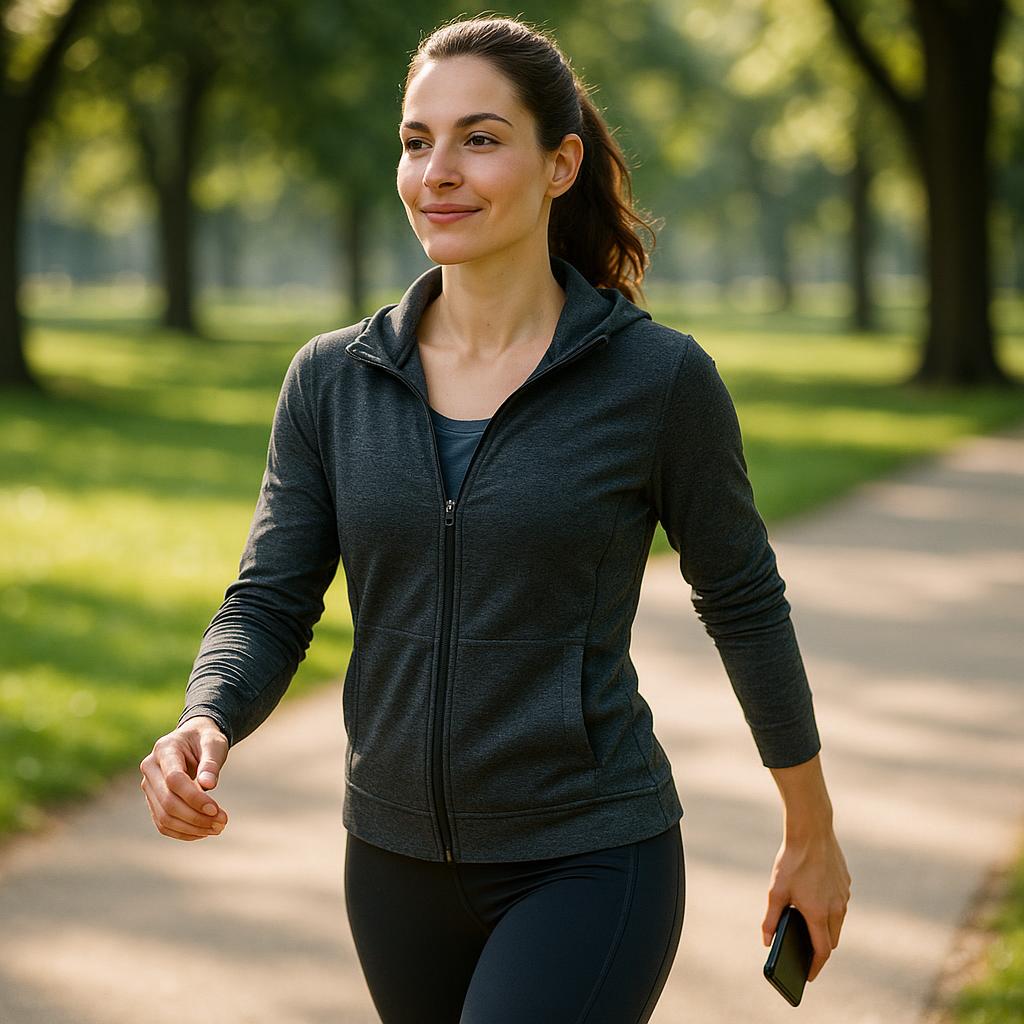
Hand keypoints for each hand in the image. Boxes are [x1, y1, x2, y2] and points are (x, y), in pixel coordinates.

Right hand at [139, 716, 229, 840]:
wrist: (194, 739)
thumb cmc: (205, 739)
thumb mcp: (214, 743)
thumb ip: (211, 762)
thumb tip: (208, 785)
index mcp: (164, 749)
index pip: (174, 779)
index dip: (194, 797)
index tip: (216, 809)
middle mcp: (150, 768)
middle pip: (167, 801)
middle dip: (195, 817)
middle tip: (222, 822)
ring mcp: (149, 786)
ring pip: (164, 817)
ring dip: (191, 828)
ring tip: (217, 828)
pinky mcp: (153, 800)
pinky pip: (163, 823)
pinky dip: (183, 832)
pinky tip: (203, 832)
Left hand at [761, 828, 850, 982]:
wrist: (812, 831)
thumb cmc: (792, 861)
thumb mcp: (776, 891)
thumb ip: (771, 918)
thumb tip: (766, 941)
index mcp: (819, 914)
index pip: (822, 951)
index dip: (815, 967)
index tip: (807, 976)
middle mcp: (837, 908)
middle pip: (832, 939)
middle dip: (820, 949)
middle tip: (805, 953)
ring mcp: (844, 896)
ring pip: (838, 922)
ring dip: (826, 929)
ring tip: (809, 928)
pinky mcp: (846, 883)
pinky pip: (840, 904)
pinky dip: (830, 910)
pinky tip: (815, 901)